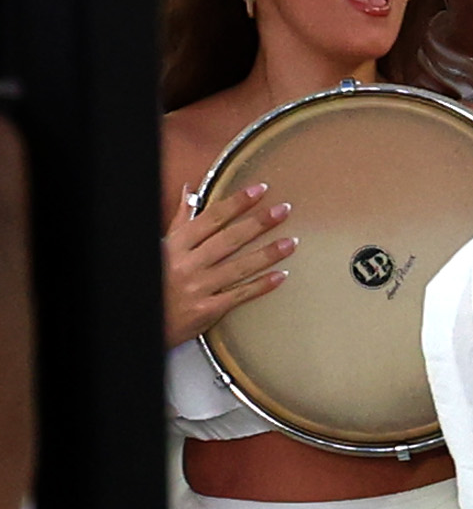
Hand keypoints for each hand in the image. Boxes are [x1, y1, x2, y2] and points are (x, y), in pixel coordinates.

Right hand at [163, 178, 291, 345]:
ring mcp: (197, 288)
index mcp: (175, 247)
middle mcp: (187, 265)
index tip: (259, 190)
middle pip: (229, 240)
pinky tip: (281, 275)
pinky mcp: (206, 310)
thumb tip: (190, 192)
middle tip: (284, 211)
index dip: (237, 203)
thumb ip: (181, 221)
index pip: (211, 219)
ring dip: (268, 254)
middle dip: (259, 223)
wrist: (146, 318)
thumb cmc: (157, 279)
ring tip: (291, 243)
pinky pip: (239, 295)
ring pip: (239, 267)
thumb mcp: (163, 247)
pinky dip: (261, 285)